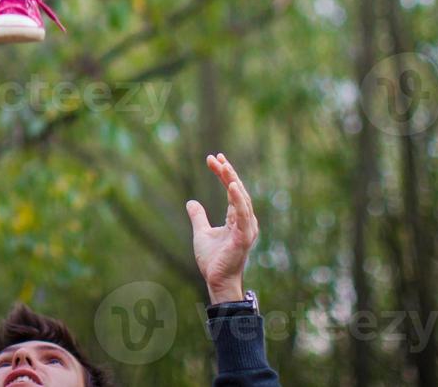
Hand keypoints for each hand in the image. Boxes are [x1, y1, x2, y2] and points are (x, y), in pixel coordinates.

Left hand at [185, 153, 258, 303]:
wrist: (215, 280)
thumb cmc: (213, 260)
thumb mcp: (201, 233)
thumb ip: (198, 217)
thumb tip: (191, 202)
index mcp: (237, 219)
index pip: (231, 191)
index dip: (224, 174)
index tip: (214, 158)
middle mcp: (245, 222)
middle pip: (237, 191)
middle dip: (227, 173)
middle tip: (216, 157)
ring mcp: (246, 229)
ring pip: (242, 199)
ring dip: (233, 181)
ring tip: (224, 166)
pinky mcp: (244, 237)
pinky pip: (242, 215)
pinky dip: (238, 200)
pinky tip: (231, 186)